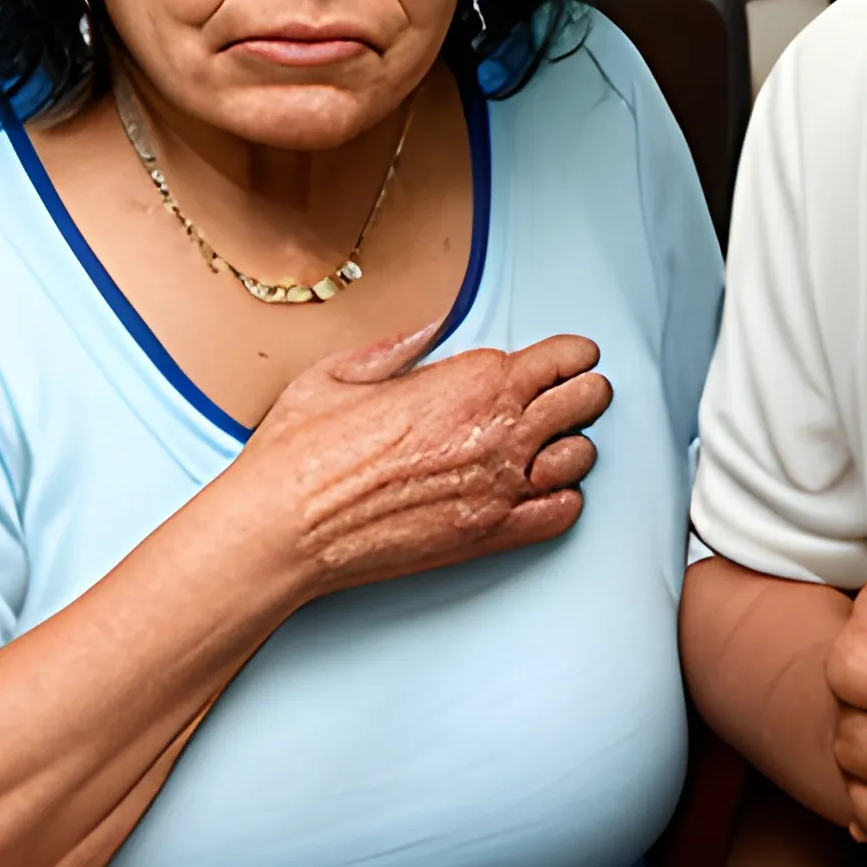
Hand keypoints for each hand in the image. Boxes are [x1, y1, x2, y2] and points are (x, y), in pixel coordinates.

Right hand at [243, 328, 611, 600]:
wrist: (282, 529)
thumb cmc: (301, 452)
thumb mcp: (339, 373)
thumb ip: (397, 346)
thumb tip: (429, 329)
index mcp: (469, 380)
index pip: (561, 356)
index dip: (571, 355)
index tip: (572, 358)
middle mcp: (497, 431)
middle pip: (584, 400)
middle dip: (583, 392)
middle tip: (574, 394)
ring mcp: (500, 488)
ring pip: (581, 456)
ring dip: (570, 446)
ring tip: (549, 445)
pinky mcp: (492, 537)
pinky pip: (563, 512)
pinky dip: (561, 499)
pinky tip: (537, 490)